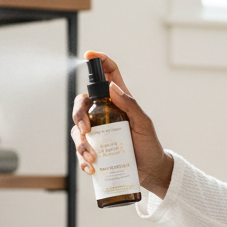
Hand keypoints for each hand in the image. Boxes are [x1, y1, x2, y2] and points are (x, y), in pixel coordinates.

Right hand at [71, 50, 173, 196]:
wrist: (150, 171)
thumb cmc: (149, 144)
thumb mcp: (144, 123)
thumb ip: (130, 104)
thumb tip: (112, 87)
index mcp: (119, 100)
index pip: (108, 74)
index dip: (98, 61)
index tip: (88, 55)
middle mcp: (104, 112)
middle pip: (82, 103)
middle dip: (78, 116)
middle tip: (86, 131)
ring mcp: (98, 130)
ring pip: (77, 129)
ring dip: (81, 144)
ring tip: (93, 158)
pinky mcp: (94, 147)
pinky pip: (80, 149)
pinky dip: (82, 159)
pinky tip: (91, 167)